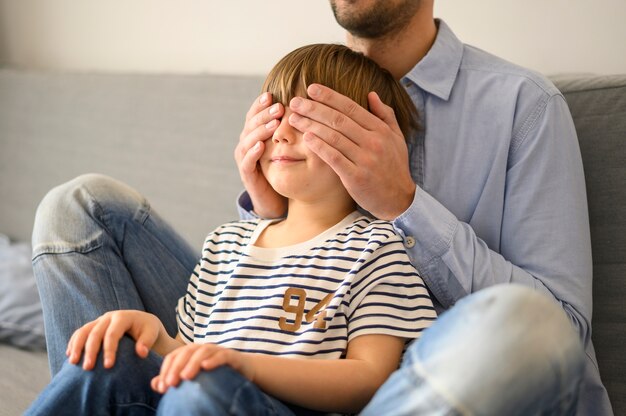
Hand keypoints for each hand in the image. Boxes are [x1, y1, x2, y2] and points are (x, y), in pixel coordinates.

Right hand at [66, 310, 165, 370]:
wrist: (142, 323)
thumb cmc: (148, 330)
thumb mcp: (152, 333)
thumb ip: (147, 341)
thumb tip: (141, 353)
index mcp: (123, 317)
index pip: (112, 333)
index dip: (109, 350)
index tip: (108, 366)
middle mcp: (108, 317)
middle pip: (95, 333)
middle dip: (90, 351)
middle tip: (88, 368)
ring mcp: (99, 321)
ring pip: (83, 331)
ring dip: (76, 346)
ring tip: (73, 362)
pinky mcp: (93, 326)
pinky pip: (80, 333)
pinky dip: (73, 343)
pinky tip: (70, 355)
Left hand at [151, 343, 252, 392]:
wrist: (244, 370)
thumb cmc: (216, 375)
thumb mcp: (194, 378)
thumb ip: (175, 379)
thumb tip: (156, 384)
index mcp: (191, 353)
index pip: (173, 357)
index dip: (165, 370)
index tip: (162, 387)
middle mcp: (202, 348)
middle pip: (186, 352)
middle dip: (176, 367)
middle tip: (170, 383)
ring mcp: (217, 350)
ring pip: (202, 351)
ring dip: (192, 363)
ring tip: (185, 377)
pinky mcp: (231, 355)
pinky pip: (222, 355)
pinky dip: (213, 360)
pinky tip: (206, 367)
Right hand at [235, 92, 287, 217]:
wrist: (275, 197)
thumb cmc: (283, 167)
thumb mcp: (286, 144)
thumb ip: (290, 127)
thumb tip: (305, 104)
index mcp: (255, 133)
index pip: (255, 114)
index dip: (261, 104)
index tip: (272, 94)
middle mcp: (246, 143)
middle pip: (251, 123)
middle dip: (264, 114)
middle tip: (279, 107)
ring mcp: (245, 159)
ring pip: (248, 140)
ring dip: (260, 130)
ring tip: (274, 124)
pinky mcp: (247, 175)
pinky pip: (247, 161)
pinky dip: (253, 152)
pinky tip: (261, 146)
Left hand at [289, 84, 416, 219]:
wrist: (398, 198)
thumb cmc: (394, 166)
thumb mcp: (396, 137)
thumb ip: (385, 114)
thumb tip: (371, 94)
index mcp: (381, 130)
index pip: (351, 107)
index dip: (330, 96)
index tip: (312, 89)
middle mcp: (373, 142)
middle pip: (338, 119)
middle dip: (314, 108)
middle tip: (295, 101)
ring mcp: (365, 160)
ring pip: (333, 137)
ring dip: (311, 126)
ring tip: (294, 119)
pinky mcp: (356, 177)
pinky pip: (334, 158)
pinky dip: (319, 147)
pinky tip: (306, 138)